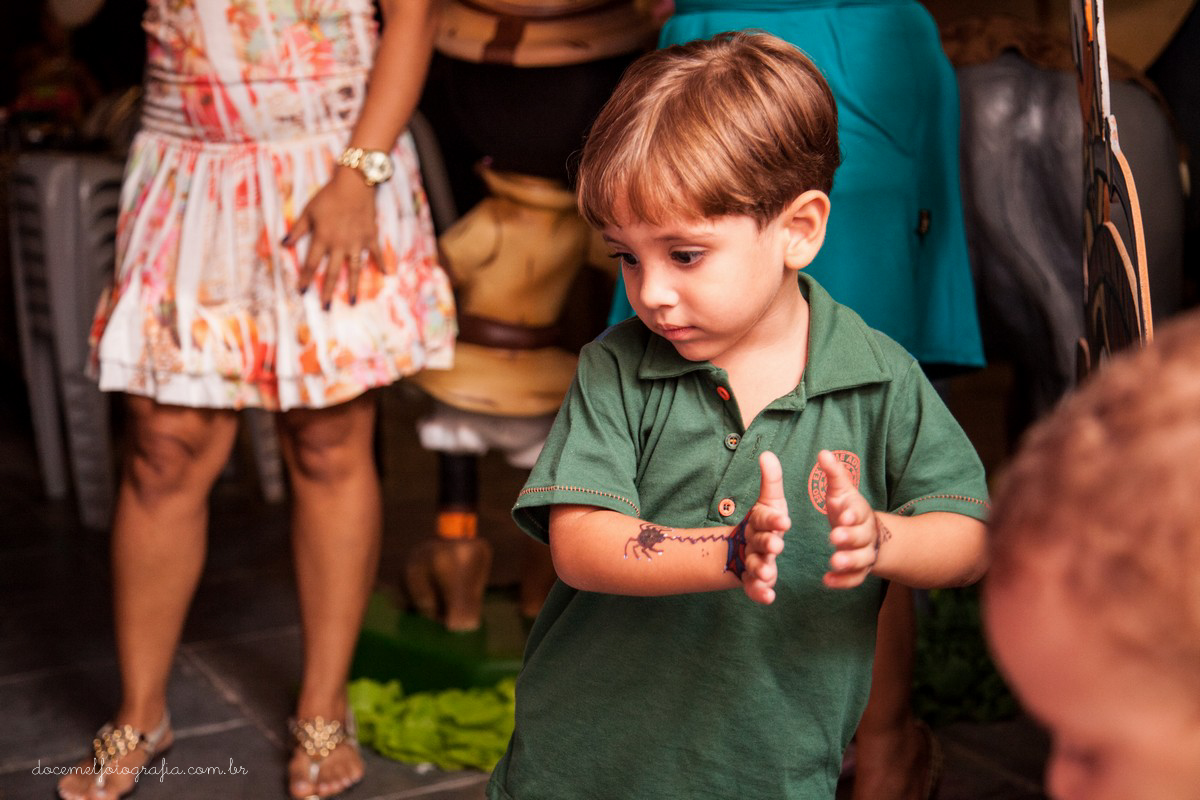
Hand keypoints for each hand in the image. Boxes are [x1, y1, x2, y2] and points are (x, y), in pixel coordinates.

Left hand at [283, 168, 386, 307]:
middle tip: (325, 308)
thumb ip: (297, 229)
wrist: (354, 184)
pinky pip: (376, 253)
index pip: (311, 263)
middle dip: (327, 291)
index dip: (305, 278)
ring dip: (353, 287)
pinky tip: (386, 275)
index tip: (301, 292)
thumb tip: (283, 244)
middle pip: (332, 272)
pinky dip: (382, 263)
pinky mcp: (370, 237)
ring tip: (352, 302)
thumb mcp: (309, 211)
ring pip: (354, 269)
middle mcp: (339, 244)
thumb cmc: (328, 196)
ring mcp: (357, 242)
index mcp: (322, 238)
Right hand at [738, 451, 790, 604]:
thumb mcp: (770, 500)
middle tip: (777, 546)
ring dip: (761, 569)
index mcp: (759, 520)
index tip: (785, 521)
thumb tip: (767, 453)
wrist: (742, 547)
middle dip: (767, 544)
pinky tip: (768, 597)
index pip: (764, 518)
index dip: (773, 519)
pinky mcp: (753, 579)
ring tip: (769, 574)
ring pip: (754, 565)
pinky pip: (753, 587)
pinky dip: (758, 592)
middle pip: (758, 542)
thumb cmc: (764, 521)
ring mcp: (752, 561)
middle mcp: (753, 540)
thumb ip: (771, 480)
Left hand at [819, 449, 881, 588]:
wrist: (868, 534)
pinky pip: (854, 579)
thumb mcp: (841, 491)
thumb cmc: (848, 509)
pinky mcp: (858, 571)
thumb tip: (823, 452)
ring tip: (833, 562)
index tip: (841, 516)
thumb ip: (833, 474)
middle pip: (861, 538)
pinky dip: (843, 581)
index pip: (859, 513)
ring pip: (860, 560)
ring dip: (848, 561)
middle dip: (848, 538)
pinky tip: (827, 581)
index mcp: (860, 513)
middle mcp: (866, 534)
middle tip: (833, 538)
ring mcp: (864, 554)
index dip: (851, 515)